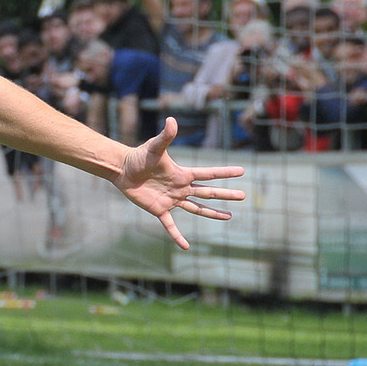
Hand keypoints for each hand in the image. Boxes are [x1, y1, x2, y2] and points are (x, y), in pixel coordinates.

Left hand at [111, 117, 244, 249]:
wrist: (123, 169)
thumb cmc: (138, 157)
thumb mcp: (154, 147)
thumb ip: (165, 136)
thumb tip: (172, 119)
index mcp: (183, 174)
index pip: (208, 174)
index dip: (225, 172)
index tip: (242, 170)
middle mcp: (181, 188)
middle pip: (208, 192)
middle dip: (225, 194)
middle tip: (243, 196)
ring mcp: (172, 200)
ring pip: (197, 208)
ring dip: (212, 213)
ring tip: (229, 217)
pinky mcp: (159, 210)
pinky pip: (170, 225)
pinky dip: (177, 236)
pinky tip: (185, 246)